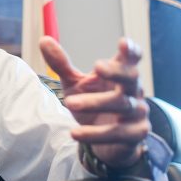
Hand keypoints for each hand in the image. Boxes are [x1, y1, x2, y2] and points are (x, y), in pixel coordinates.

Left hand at [40, 36, 149, 167]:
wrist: (106, 140)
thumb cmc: (92, 103)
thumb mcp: (74, 83)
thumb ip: (61, 64)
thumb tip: (43, 40)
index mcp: (120, 74)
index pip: (131, 59)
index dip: (131, 51)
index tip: (123, 42)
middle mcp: (133, 91)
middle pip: (131, 77)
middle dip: (117, 71)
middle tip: (98, 66)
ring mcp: (137, 112)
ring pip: (122, 104)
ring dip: (95, 103)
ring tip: (70, 103)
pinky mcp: (134, 134)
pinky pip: (117, 133)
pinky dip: (95, 133)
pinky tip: (75, 133)